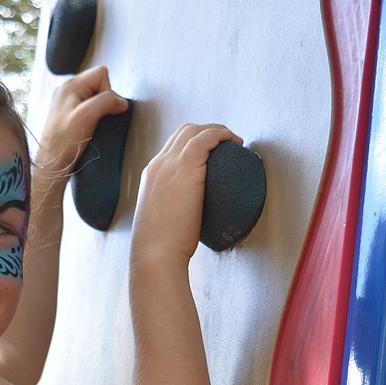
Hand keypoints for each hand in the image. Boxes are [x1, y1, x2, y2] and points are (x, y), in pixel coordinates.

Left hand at [36, 65, 129, 180]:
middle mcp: (68, 90)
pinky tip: (87, 129)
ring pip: (94, 98)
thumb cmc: (63, 142)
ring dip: (98, 111)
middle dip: (103, 101)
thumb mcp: (87, 116)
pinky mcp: (69, 115)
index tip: (103, 110)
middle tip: (96, 119)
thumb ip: (106, 102)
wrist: (52, 163)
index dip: (108, 90)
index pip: (101, 74)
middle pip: (98, 84)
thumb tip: (121, 102)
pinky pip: (88, 109)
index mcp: (71, 85)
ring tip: (90, 125)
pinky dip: (92, 117)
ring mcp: (68, 102)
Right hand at [132, 124, 242, 264]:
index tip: (210, 153)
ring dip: (216, 130)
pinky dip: (221, 135)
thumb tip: (190, 221)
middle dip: (205, 131)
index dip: (192, 144)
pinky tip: (235, 142)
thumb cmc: (161, 249)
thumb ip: (173, 212)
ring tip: (233, 141)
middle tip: (225, 143)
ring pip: (194, 131)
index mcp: (150, 176)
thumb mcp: (164, 223)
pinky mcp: (186, 166)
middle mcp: (158, 165)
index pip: (171, 148)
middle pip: (182, 133)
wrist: (156, 254)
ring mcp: (170, 163)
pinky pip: (206, 138)